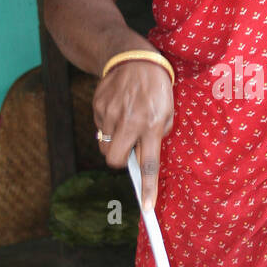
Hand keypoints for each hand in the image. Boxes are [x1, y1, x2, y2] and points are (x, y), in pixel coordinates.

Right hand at [93, 60, 173, 209]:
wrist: (133, 59)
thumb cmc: (156, 89)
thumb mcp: (167, 112)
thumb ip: (157, 136)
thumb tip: (143, 158)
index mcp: (151, 125)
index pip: (149, 164)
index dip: (148, 188)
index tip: (147, 207)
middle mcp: (129, 122)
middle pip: (114, 160)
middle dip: (119, 161)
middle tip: (128, 150)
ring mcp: (111, 114)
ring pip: (104, 145)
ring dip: (114, 141)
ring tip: (125, 123)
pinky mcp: (98, 107)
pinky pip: (100, 129)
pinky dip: (108, 126)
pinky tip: (118, 110)